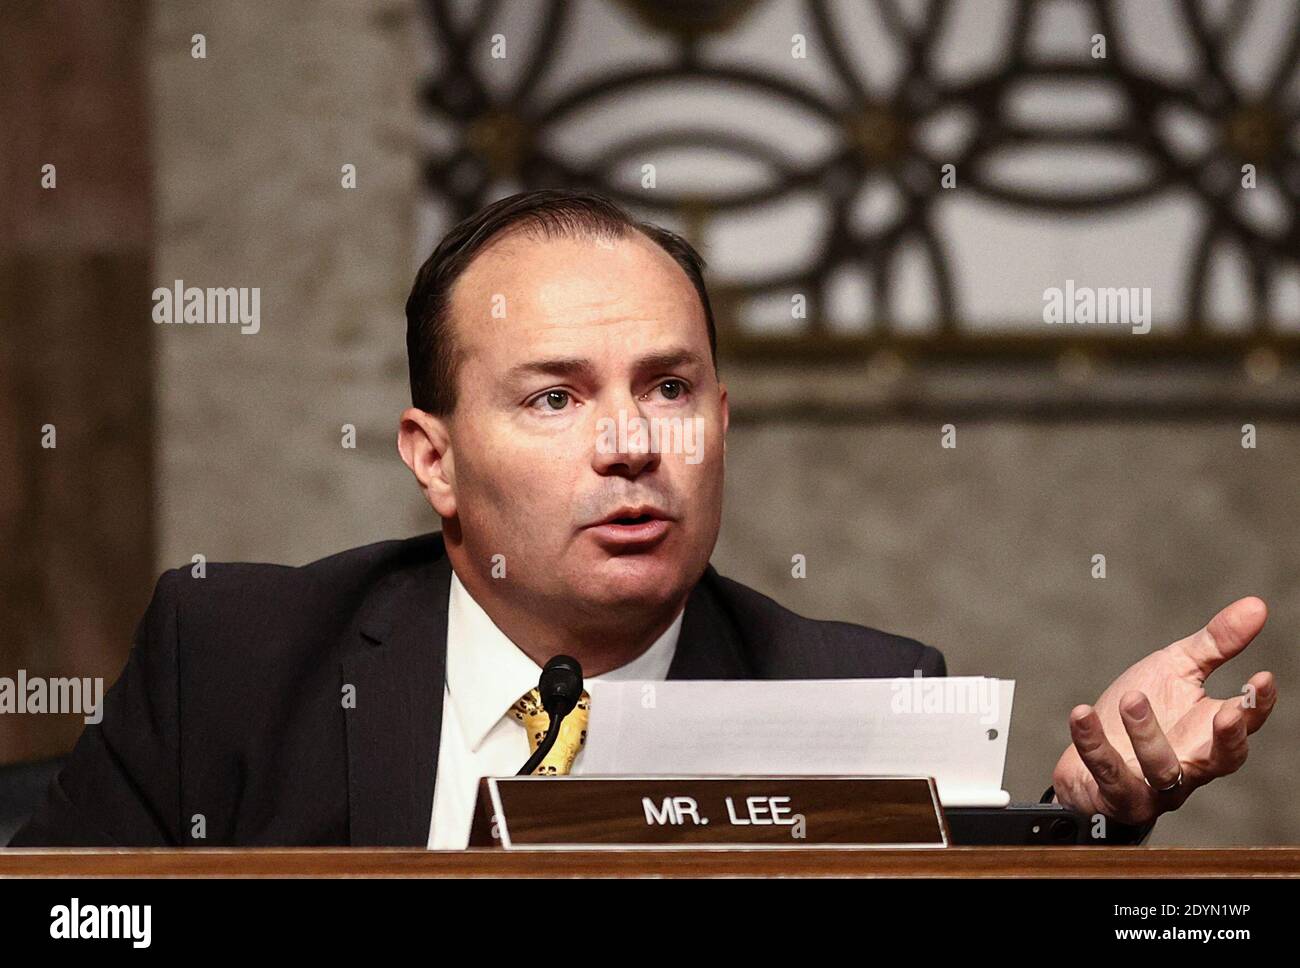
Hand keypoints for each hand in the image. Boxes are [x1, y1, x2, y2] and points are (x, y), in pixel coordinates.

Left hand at [1051, 596, 1276, 825]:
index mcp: (1207, 732)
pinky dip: (1094, 744)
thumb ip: (1215, 644)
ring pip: (1163, 770)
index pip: (1245, 723)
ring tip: (1132, 698)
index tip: (1262, 678)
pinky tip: (1082, 714)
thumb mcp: (1175, 670)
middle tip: (1228, 712)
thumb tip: (1256, 606)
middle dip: (1229, 739)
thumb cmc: (1140, 713)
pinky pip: (1108, 774)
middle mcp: (1189, 764)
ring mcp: (1154, 786)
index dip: (1257, 705)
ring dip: (1149, 735)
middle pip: (1222, 760)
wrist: (1089, 758)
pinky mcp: (1116, 797)